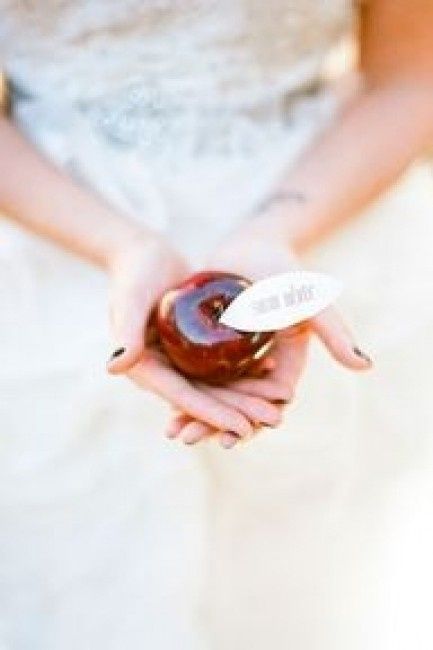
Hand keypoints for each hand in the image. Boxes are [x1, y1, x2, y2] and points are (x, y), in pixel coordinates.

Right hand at [105, 232, 276, 438]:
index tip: (244, 429)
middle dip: (240, 411)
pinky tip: (272, 372)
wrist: (143, 253)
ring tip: (282, 403)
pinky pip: (221, 366)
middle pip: (206, 397)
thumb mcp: (131, 298)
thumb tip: (115, 366)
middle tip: (276, 419)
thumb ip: (127, 331)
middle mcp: (163, 371)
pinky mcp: (193, 348)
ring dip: (249, 396)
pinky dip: (245, 370)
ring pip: (218, 385)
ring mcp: (179, 361)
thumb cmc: (134, 272)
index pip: (184, 398)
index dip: (214, 415)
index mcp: (145, 369)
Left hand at [166, 230, 371, 447]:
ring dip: (197, 413)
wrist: (251, 243)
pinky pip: (199, 373)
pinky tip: (162, 401)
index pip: (270, 402)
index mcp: (285, 363)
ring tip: (173, 431)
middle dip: (216, 424)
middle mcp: (259, 366)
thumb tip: (365, 367)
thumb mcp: (310, 301)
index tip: (229, 440)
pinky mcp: (212, 347)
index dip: (252, 422)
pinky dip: (184, 386)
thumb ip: (335, 332)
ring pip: (217, 393)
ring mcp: (235, 358)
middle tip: (190, 439)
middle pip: (239, 403)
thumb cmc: (284, 270)